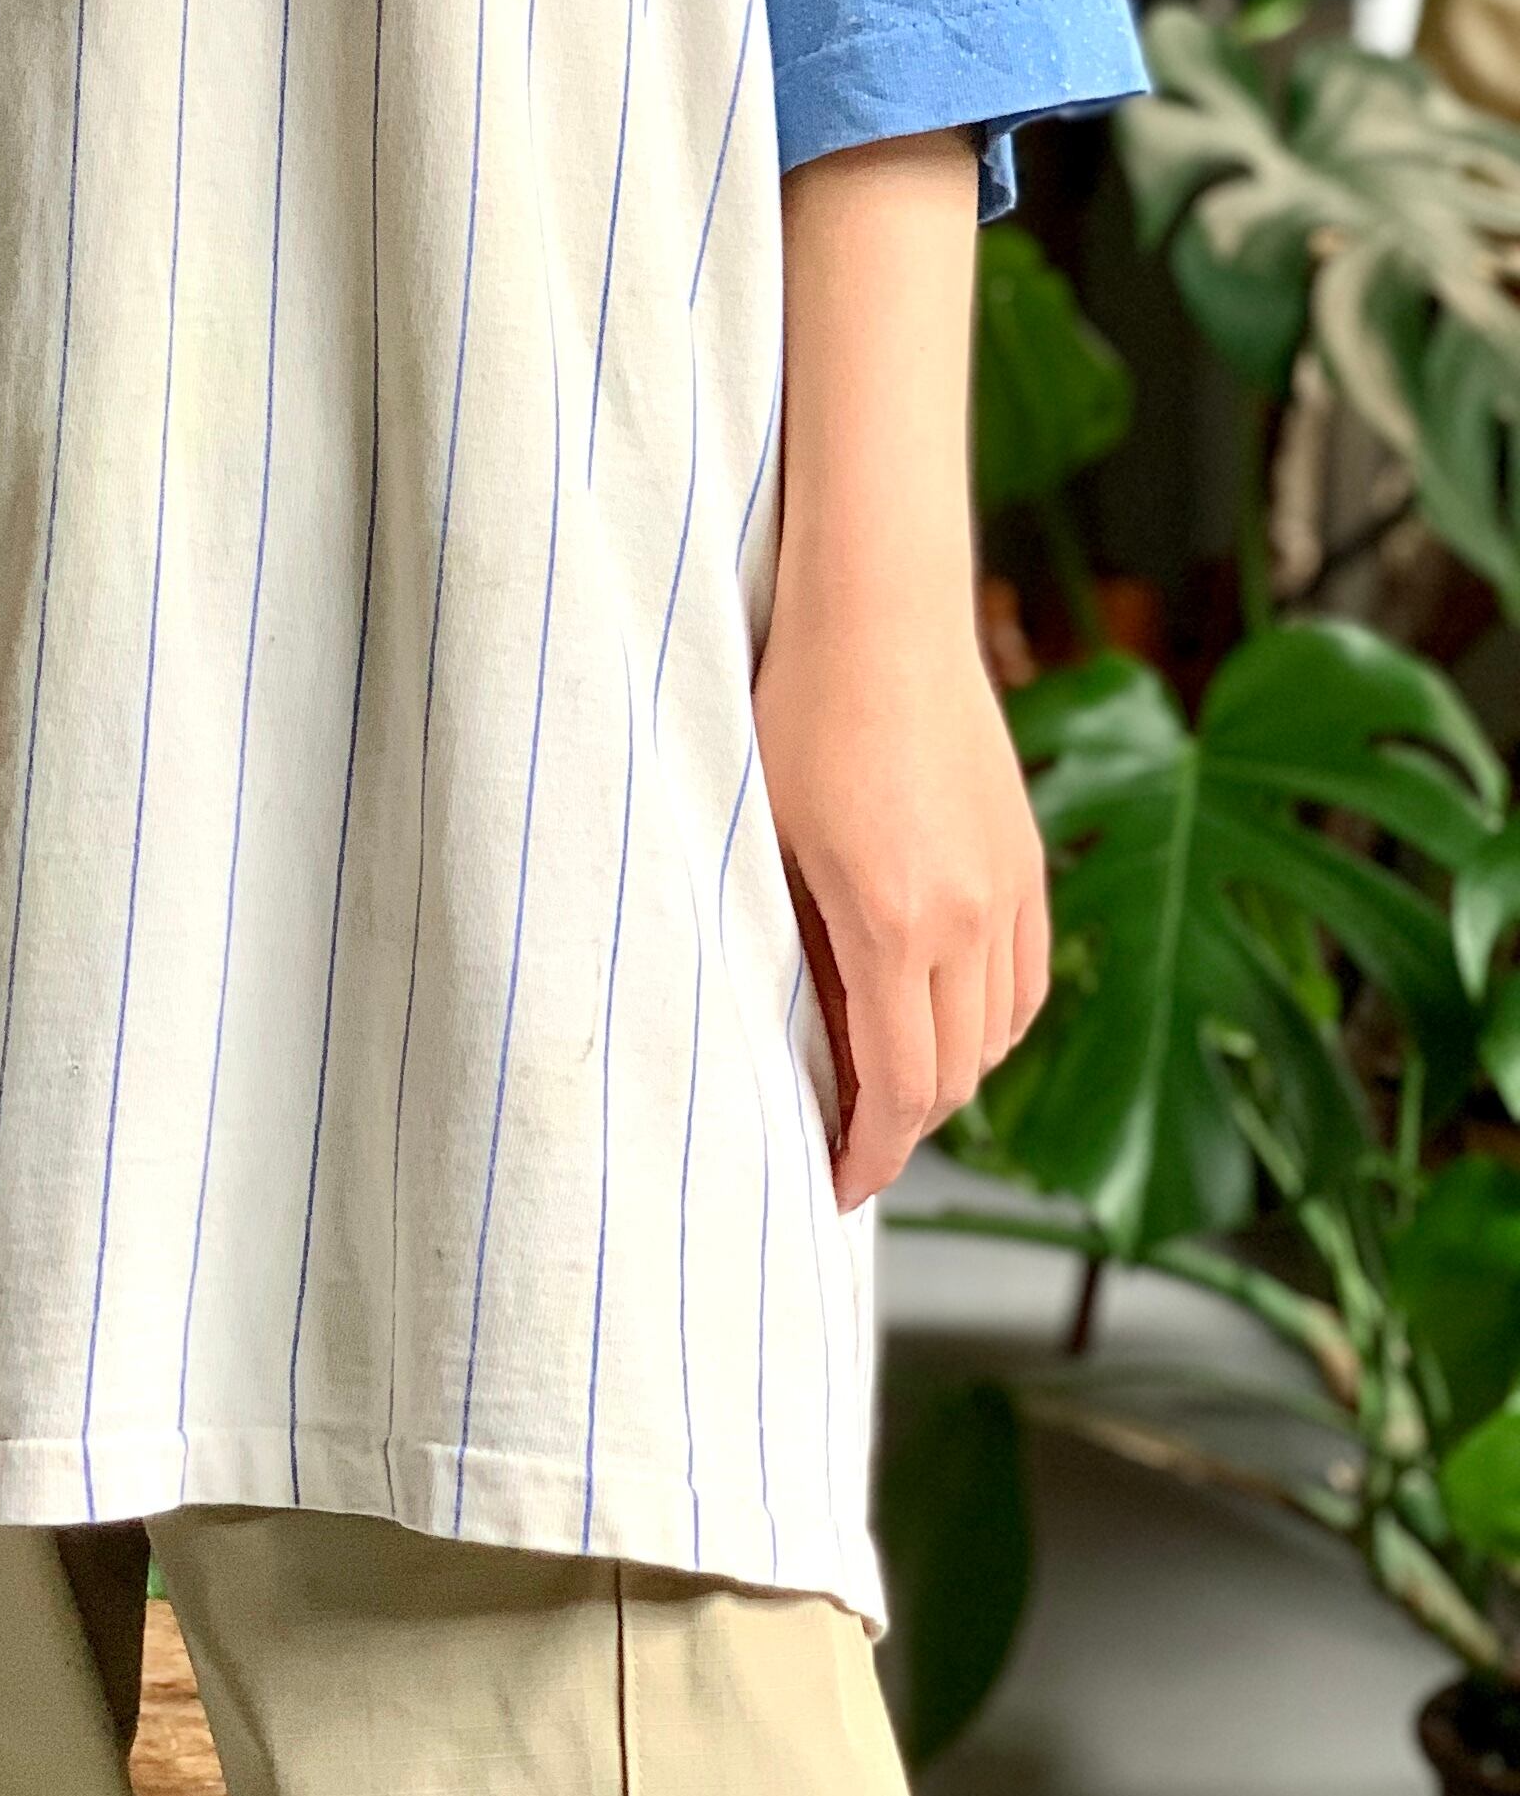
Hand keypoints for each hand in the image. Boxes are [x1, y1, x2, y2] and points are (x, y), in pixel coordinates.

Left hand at [751, 591, 1048, 1212]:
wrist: (880, 610)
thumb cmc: (797, 708)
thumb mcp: (766, 840)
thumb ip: (792, 948)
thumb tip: (798, 1040)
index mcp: (895, 923)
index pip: (901, 1088)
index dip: (870, 1153)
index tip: (835, 1185)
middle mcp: (971, 917)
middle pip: (955, 1076)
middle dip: (901, 1128)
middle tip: (845, 1145)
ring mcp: (1012, 884)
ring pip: (1000, 1032)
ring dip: (948, 1074)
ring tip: (884, 1085)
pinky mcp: (1028, 854)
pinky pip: (1026, 975)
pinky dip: (989, 1019)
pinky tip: (942, 1015)